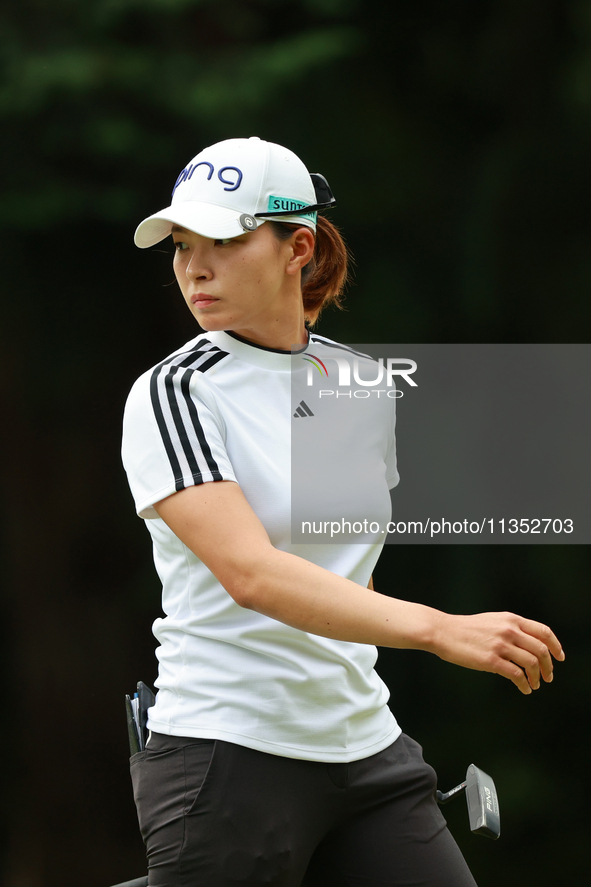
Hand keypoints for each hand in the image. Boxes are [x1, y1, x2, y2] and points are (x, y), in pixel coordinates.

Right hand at [432, 611, 564, 694]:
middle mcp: (509, 630)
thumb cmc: (465, 628)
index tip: (559, 658)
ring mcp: (500, 645)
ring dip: (537, 677)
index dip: (555, 646)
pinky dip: (524, 684)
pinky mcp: (491, 660)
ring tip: (535, 684)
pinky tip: (524, 689)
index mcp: (511, 619)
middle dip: (548, 666)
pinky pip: (516, 675)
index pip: (543, 632)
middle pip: (540, 650)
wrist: (443, 632)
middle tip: (548, 677)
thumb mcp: (492, 621)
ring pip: (531, 663)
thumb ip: (511, 628)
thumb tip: (528, 644)